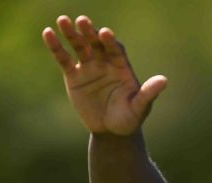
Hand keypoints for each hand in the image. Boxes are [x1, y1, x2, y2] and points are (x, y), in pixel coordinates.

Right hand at [42, 15, 166, 134]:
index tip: (105, 33)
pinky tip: (48, 33)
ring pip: (79, 46)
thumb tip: (164, 80)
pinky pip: (64, 59)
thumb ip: (148, 93)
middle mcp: (105, 63)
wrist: (111, 132)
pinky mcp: (73, 76)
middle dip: (90, 32)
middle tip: (82, 21)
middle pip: (96, 43)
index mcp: (121, 67)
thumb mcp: (140, 107)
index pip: (115, 50)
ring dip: (71, 34)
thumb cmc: (129, 119)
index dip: (110, 42)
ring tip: (62, 20)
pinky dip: (56, 47)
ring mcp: (88, 67)